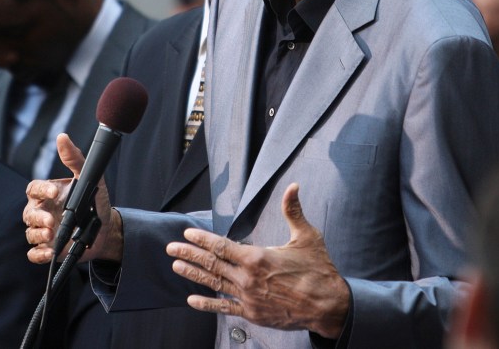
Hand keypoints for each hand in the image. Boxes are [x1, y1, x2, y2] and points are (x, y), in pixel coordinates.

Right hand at [23, 133, 121, 264]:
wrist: (106, 229)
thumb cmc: (94, 201)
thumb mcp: (89, 178)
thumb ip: (75, 159)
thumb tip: (62, 137)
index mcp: (48, 194)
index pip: (34, 189)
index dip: (41, 190)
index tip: (55, 192)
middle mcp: (43, 211)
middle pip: (28, 213)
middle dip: (37, 217)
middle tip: (51, 220)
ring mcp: (44, 231)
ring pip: (30, 232)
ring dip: (37, 234)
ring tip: (51, 234)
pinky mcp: (48, 248)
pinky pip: (34, 253)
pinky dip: (38, 254)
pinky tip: (49, 252)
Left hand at [165, 183, 349, 338]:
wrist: (328, 305)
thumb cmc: (318, 270)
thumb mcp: (306, 237)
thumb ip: (293, 211)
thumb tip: (293, 186)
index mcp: (257, 257)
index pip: (221, 246)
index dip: (202, 239)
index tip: (187, 234)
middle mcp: (247, 278)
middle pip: (211, 263)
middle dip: (189, 254)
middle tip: (170, 248)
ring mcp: (248, 297)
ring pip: (213, 283)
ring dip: (193, 274)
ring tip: (176, 267)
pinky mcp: (252, 313)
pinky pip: (224, 307)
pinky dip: (206, 304)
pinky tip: (192, 300)